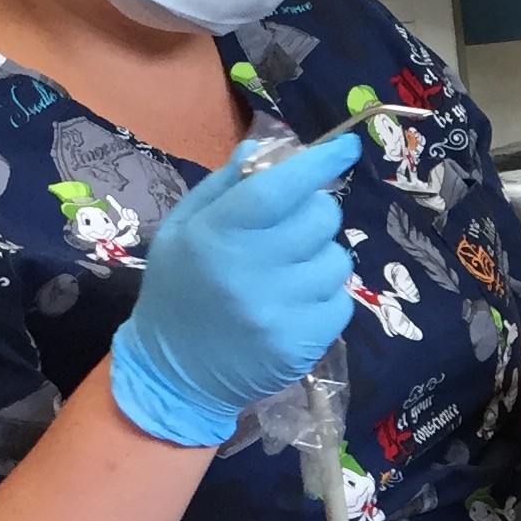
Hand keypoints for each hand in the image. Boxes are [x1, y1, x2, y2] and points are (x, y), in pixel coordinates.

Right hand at [107, 135, 360, 447]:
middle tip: (291, 229)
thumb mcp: (182, 229)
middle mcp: (248, 272)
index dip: (318, 163)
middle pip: (321, 218)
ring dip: (320, 258)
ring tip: (288, 273)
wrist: (175, 374)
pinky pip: (341, 300)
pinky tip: (293, 304)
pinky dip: (324, 296)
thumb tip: (272, 146)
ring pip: (338, 259)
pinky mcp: (304, 342)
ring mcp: (279, 311)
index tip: (346, 146)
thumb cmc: (179, 290)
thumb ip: (225, 185)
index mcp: (214, 236)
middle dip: (315, 213)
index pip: (278, 189)